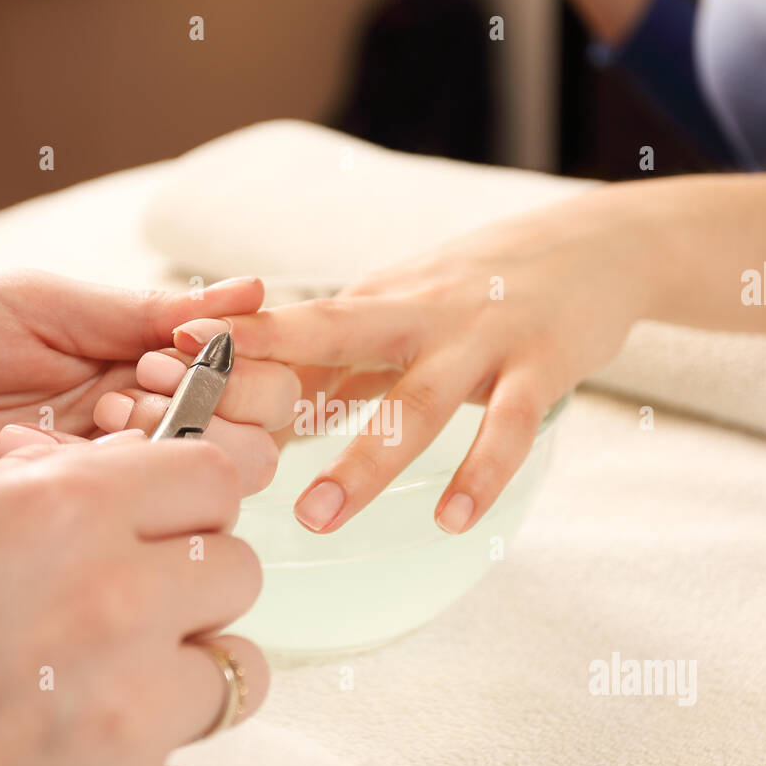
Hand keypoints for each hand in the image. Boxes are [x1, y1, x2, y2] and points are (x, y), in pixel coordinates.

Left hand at [0, 270, 296, 591]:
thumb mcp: (36, 305)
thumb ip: (141, 310)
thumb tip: (254, 290)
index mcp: (133, 369)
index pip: (242, 381)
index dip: (233, 365)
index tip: (181, 343)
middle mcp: (133, 436)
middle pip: (248, 448)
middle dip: (208, 413)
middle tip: (133, 387)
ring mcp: (103, 495)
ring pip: (195, 497)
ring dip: (151, 450)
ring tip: (84, 419)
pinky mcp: (67, 545)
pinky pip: (118, 529)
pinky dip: (77, 483)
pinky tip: (9, 453)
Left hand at [171, 203, 650, 533]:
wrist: (601, 245)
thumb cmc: (486, 285)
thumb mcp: (407, 306)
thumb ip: (345, 358)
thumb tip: (268, 414)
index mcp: (380, 302)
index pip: (296, 324)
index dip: (234, 341)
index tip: (164, 359)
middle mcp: (421, 314)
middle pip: (334, 344)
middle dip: (270, 386)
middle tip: (212, 439)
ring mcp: (483, 337)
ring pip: (415, 402)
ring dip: (361, 461)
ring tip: (315, 518)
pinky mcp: (541, 363)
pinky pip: (507, 425)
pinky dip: (480, 473)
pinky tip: (452, 521)